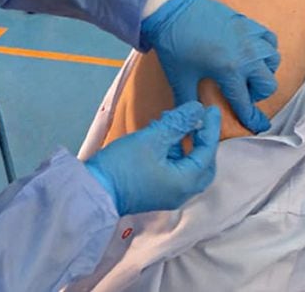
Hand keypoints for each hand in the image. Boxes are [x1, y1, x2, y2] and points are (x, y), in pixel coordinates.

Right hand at [85, 102, 220, 215]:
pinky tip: (162, 137)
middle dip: (203, 141)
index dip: (210, 128)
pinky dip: (174, 154)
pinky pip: (174, 171)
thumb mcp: (152, 139)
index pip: (207, 152)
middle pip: (203, 164)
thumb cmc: (122, 166)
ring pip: (188, 167)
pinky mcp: (156, 193)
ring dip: (186, 145)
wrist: (93, 192)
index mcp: (185, 182)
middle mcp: (181, 192)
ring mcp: (168, 195)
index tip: (211, 109)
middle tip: (200, 120)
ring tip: (174, 122)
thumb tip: (197, 109)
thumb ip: (177, 123)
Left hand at [140, 0, 278, 132]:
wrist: (171, 10)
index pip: (246, 102)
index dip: (251, 118)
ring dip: (263, 71)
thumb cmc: (174, 44)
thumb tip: (190, 123)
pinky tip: (252, 52)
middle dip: (257, 94)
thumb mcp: (180, 78)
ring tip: (248, 72)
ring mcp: (249, 36)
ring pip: (273, 60)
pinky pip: (269, 39)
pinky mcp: (247, 22)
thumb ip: (188, 103)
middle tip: (242, 92)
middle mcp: (246, 55)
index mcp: (230, 71)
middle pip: (268, 84)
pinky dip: (266, 48)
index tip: (257, 125)